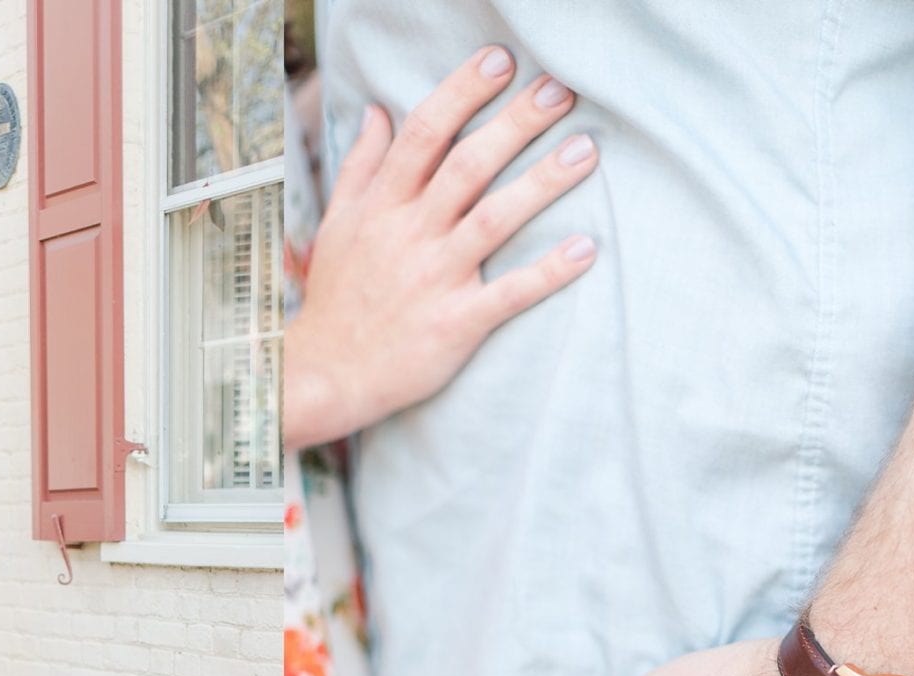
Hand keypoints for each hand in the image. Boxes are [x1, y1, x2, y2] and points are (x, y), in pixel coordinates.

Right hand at [284, 45, 600, 449]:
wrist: (327, 375)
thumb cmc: (338, 298)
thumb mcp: (337, 224)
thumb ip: (361, 166)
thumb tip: (377, 111)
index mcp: (382, 206)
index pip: (424, 134)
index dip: (463, 92)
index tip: (501, 61)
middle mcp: (409, 235)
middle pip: (468, 166)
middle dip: (516, 124)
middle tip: (561, 91)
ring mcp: (434, 279)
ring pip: (494, 220)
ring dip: (542, 183)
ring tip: (586, 150)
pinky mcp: (455, 324)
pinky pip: (508, 294)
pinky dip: (548, 273)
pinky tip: (586, 249)